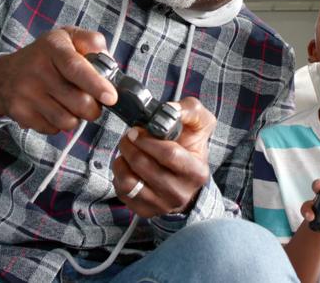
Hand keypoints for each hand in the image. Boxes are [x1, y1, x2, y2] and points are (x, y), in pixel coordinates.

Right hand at [0, 27, 115, 133]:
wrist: (4, 74)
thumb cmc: (45, 56)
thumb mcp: (68, 37)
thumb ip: (92, 42)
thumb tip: (106, 62)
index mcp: (53, 47)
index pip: (75, 68)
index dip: (96, 84)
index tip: (111, 97)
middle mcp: (37, 69)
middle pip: (78, 101)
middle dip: (93, 107)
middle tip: (91, 100)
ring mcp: (26, 93)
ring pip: (67, 120)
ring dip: (76, 117)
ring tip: (71, 104)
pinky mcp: (19, 112)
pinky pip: (52, 129)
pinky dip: (59, 124)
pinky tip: (53, 109)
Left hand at [112, 97, 216, 217]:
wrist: (188, 176)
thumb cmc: (191, 145)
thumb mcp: (200, 122)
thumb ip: (189, 110)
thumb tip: (170, 109)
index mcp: (196, 172)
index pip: (169, 154)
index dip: (148, 140)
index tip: (137, 130)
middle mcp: (181, 193)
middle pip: (144, 167)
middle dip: (130, 146)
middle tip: (128, 136)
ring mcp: (163, 205)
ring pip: (129, 183)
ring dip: (122, 161)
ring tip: (127, 151)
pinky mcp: (147, 211)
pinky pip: (123, 193)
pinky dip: (119, 176)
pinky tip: (128, 167)